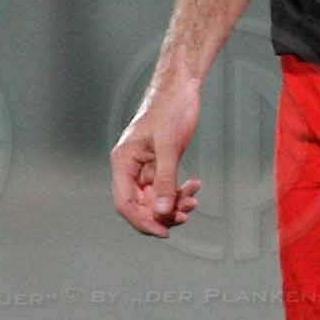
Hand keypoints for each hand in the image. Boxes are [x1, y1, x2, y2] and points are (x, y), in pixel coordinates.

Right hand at [111, 80, 204, 237]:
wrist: (182, 87)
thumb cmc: (171, 109)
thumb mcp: (169, 147)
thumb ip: (166, 180)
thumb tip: (163, 213)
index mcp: (123, 161)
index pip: (125, 202)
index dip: (142, 221)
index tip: (164, 232)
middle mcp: (130, 166)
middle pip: (140, 203)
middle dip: (162, 213)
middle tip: (186, 215)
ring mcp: (145, 165)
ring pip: (156, 197)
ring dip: (174, 203)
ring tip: (194, 201)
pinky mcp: (159, 162)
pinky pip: (166, 186)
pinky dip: (180, 190)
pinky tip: (196, 186)